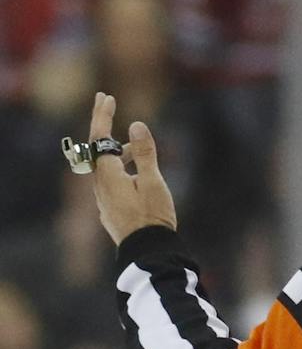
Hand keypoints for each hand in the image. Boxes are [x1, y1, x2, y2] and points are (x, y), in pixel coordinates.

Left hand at [86, 92, 177, 244]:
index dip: (102, 115)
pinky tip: (135, 175)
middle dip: (104, 125)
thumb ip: (146, 153)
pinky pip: (112, 182)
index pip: (100, 137)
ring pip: (108, 167)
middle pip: (99, 149)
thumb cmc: (152, 217)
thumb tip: (137, 124)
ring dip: (119, 151)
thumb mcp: (154, 182)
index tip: (106, 96)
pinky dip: (121, 168)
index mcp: (108, 175)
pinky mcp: (111, 211)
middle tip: (108, 103)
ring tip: (137, 146)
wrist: (148, 252)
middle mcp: (101, 185)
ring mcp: (104, 200)